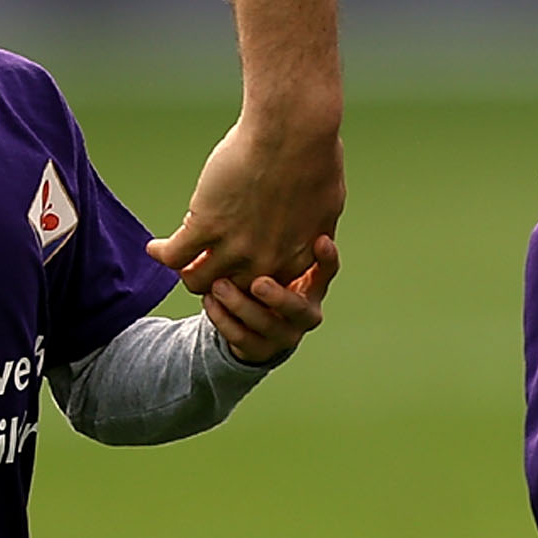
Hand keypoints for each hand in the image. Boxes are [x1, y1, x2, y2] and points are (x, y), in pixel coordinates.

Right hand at [147, 112, 344, 295]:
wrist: (293, 130)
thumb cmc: (315, 154)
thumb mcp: (327, 204)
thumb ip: (314, 230)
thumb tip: (313, 236)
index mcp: (295, 259)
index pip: (264, 289)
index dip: (248, 277)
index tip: (237, 265)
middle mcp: (264, 262)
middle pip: (230, 291)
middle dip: (217, 281)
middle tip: (204, 265)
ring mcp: (234, 247)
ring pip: (196, 280)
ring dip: (187, 270)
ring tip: (179, 257)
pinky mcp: (205, 225)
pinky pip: (174, 255)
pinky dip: (161, 253)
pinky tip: (155, 248)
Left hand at [202, 235, 338, 364]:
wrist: (249, 314)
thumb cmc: (260, 259)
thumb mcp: (272, 242)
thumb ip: (276, 227)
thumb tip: (272, 189)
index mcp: (313, 282)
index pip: (327, 270)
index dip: (326, 259)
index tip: (320, 240)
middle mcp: (304, 310)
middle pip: (299, 308)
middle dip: (277, 296)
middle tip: (258, 282)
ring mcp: (283, 332)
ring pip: (266, 324)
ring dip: (241, 305)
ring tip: (218, 286)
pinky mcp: (259, 348)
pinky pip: (241, 338)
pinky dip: (224, 319)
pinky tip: (209, 300)